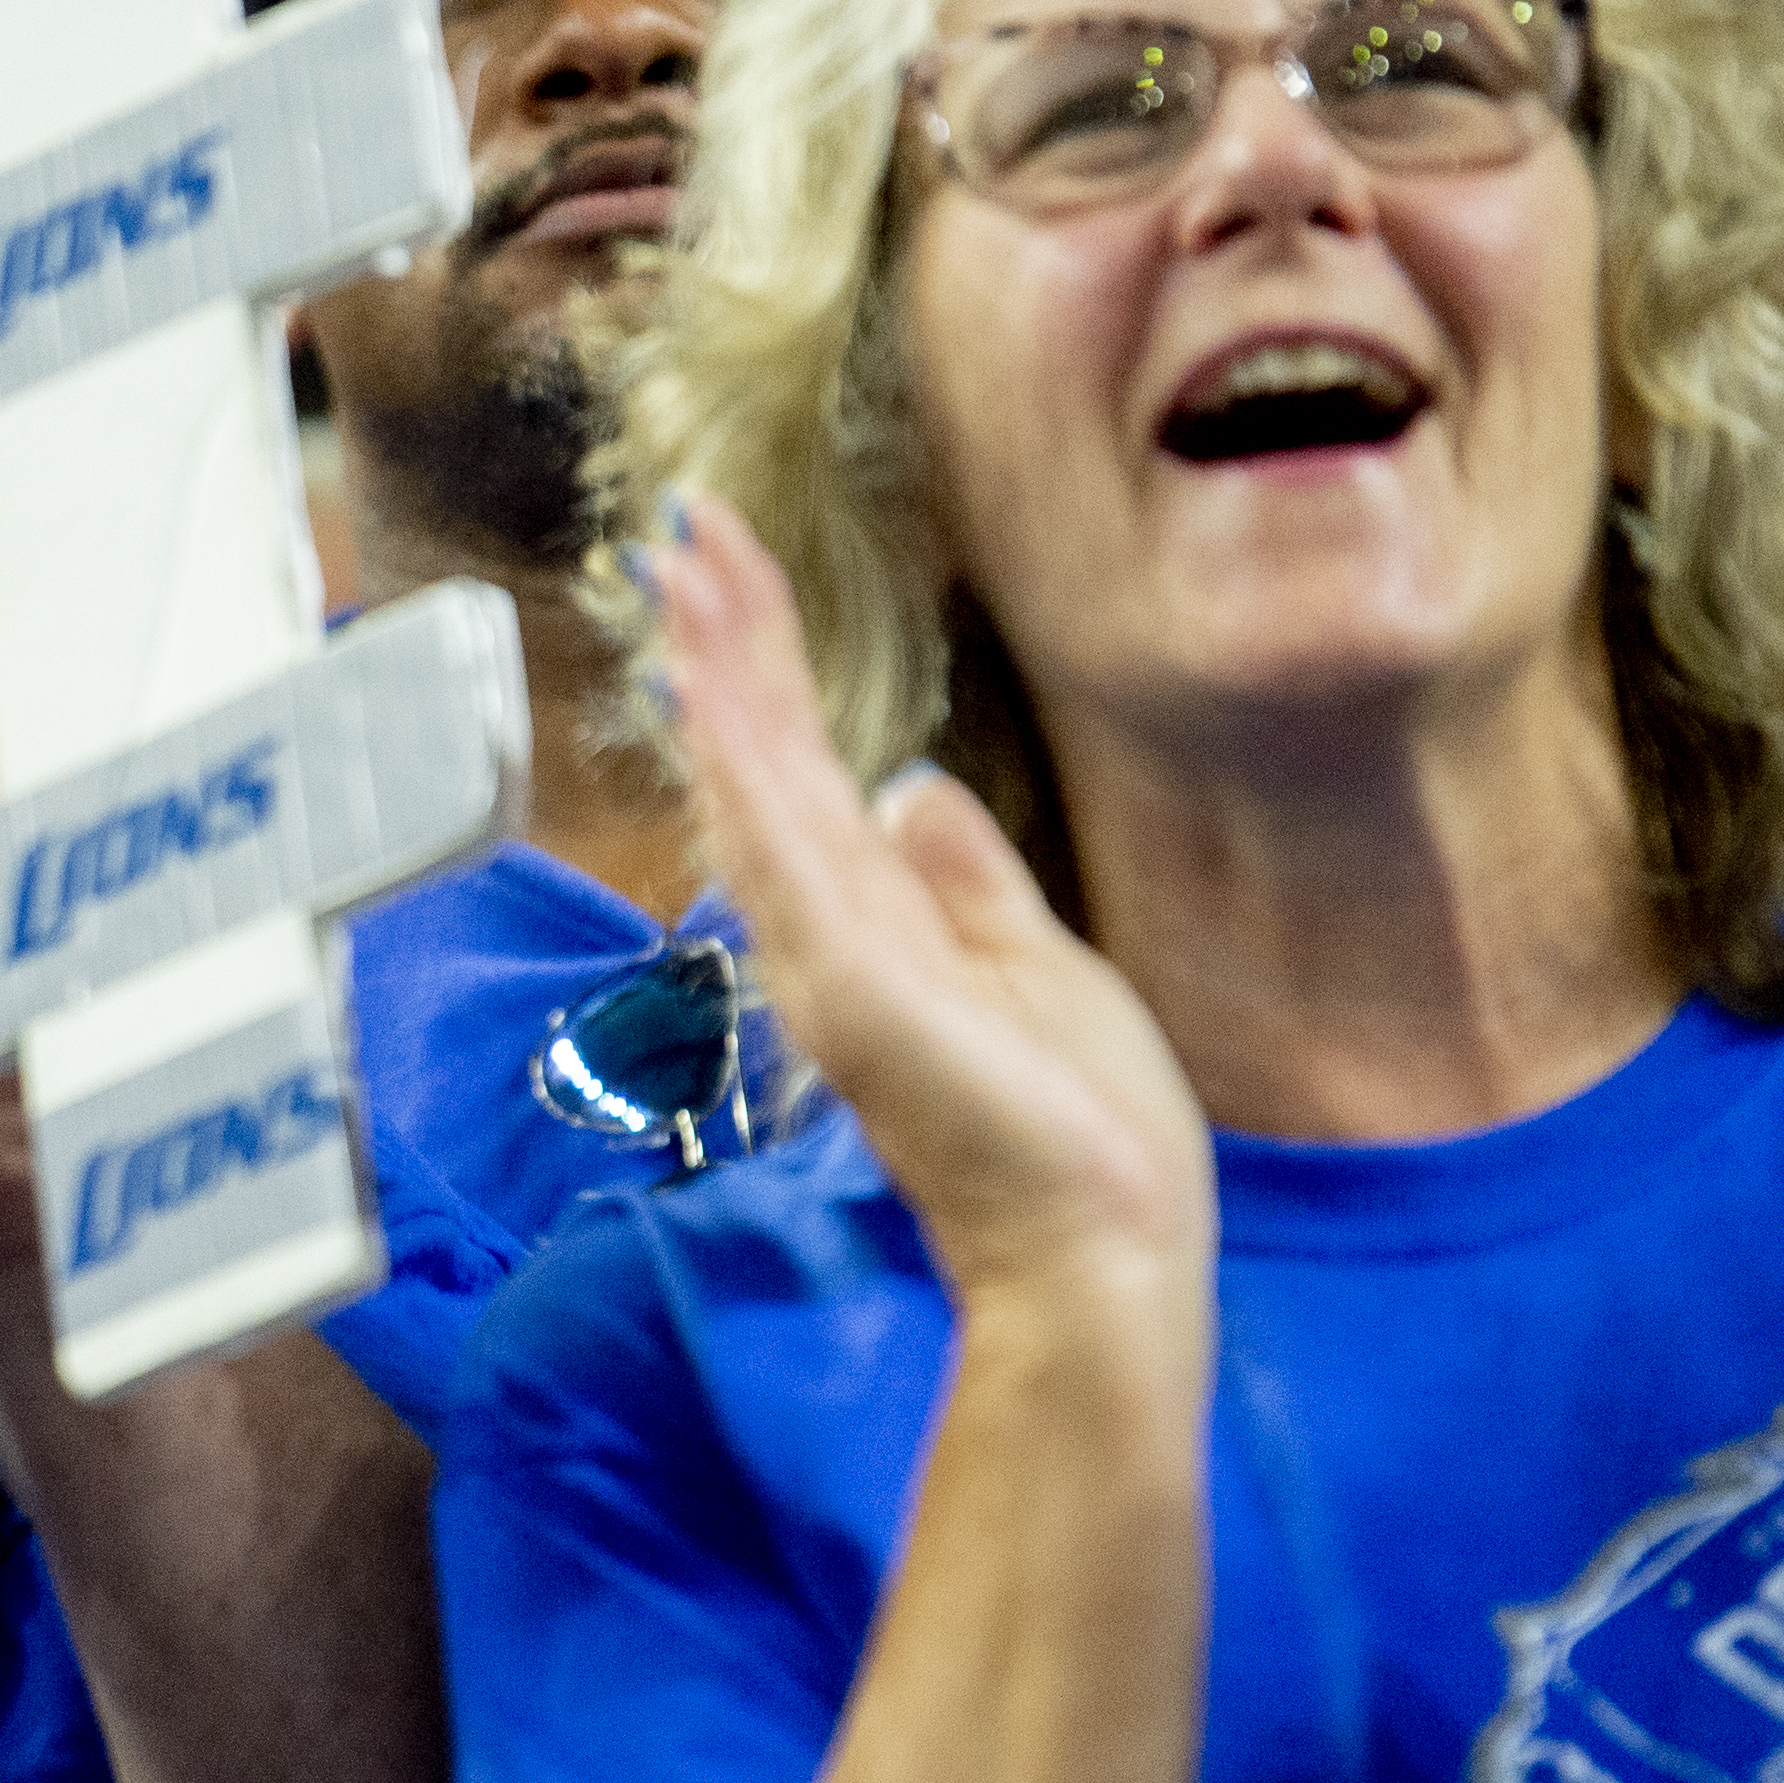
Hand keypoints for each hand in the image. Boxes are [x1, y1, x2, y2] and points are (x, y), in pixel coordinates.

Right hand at [633, 499, 1212, 1354]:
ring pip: (754, 782)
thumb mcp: (1038, 965)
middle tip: (683, 527)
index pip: (805, 774)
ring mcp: (826, 959)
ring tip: (684, 562)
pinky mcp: (848, 982)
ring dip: (719, 666)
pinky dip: (743, 753)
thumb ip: (967, 881)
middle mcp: (827, 937)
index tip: (734, 574)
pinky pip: (781, 841)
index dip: (766, 671)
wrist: (1100, 1255)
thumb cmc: (1081, 1138)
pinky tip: (717, 676)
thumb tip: (916, 792)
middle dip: (724, 640)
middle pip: (759, 760)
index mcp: (877, 929)